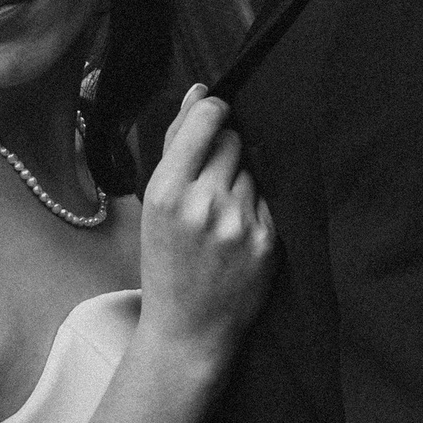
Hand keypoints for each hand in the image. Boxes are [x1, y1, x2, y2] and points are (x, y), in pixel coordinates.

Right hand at [137, 86, 275, 375]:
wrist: (188, 330)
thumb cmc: (166, 263)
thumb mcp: (154, 205)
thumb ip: (176, 146)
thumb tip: (199, 92)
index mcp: (167, 192)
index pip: (207, 121)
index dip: (215, 110)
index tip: (217, 111)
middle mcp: (204, 204)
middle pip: (234, 141)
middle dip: (226, 151)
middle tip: (211, 181)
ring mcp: (239, 223)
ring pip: (253, 170)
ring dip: (241, 181)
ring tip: (221, 216)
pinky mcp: (268, 240)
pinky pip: (268, 198)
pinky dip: (256, 207)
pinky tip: (237, 234)